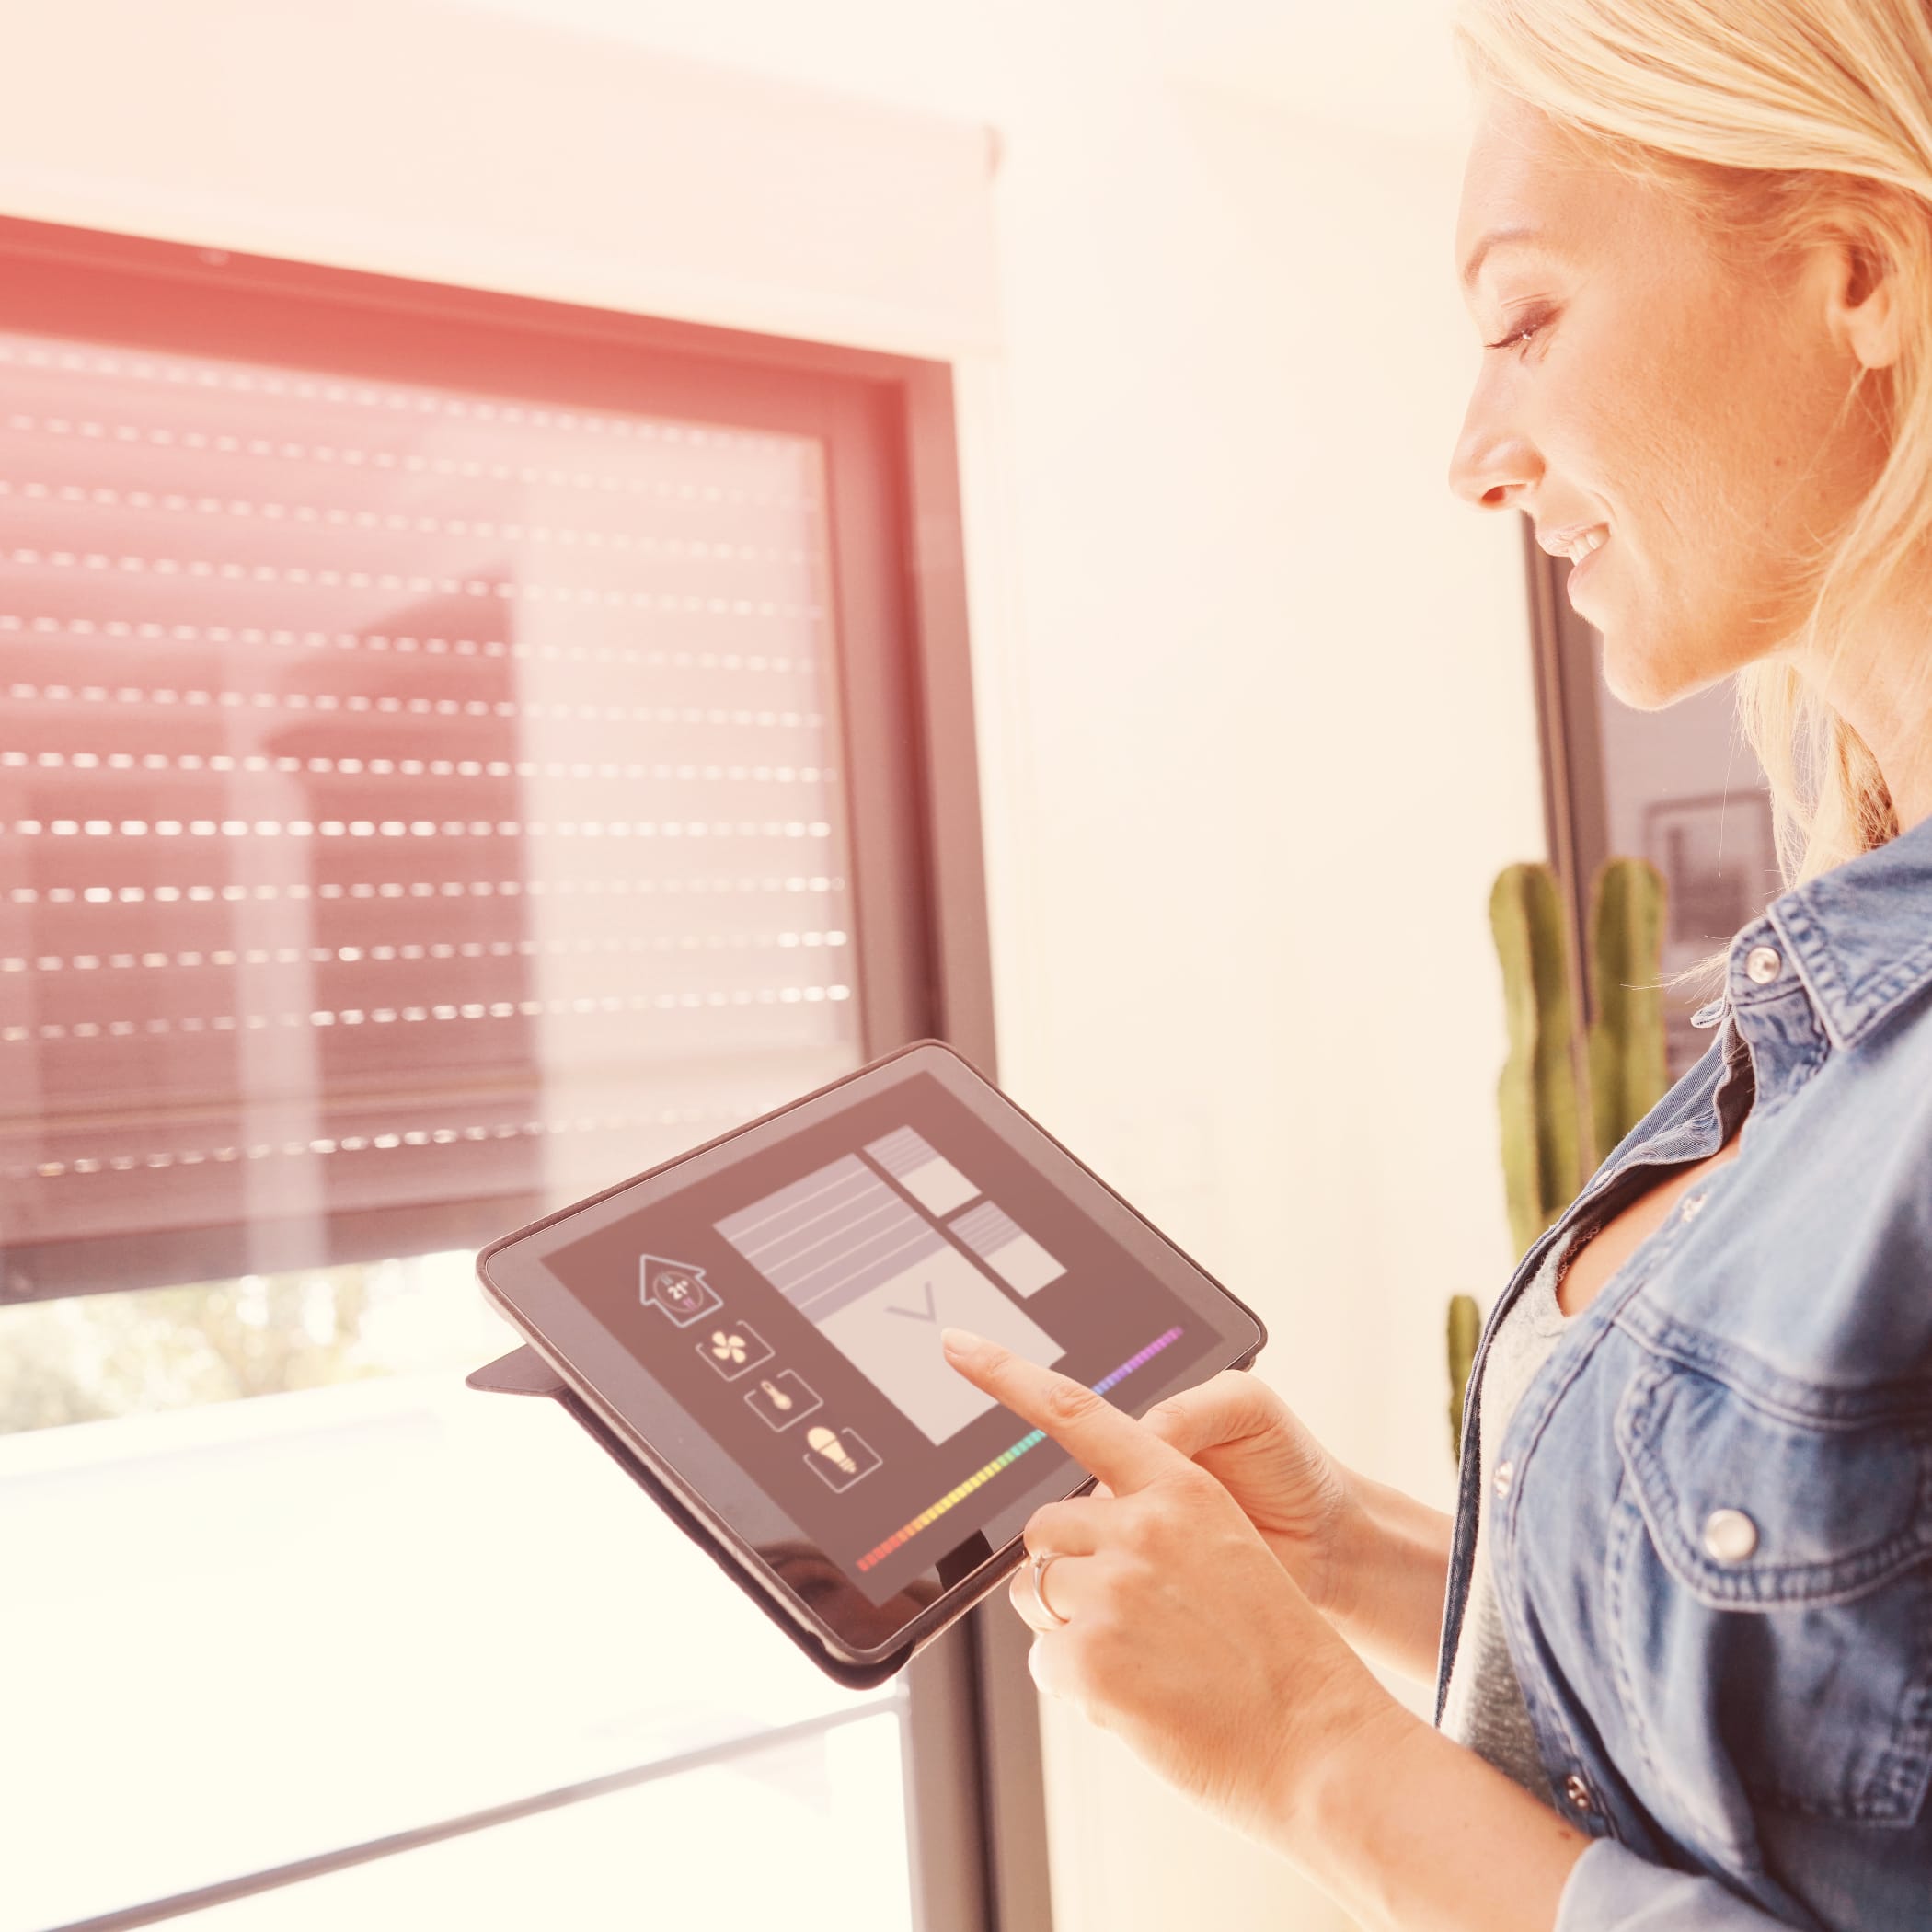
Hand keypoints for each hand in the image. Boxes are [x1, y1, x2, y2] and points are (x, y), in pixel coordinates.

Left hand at [941, 1327, 1391, 1838]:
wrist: (1319, 1740)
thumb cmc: (1274, 1655)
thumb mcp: (1226, 1550)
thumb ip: (1155, 1522)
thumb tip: (1084, 1534)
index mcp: (1181, 1487)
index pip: (1080, 1413)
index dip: (1008, 1375)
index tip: (959, 1345)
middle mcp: (1141, 1525)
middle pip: (1044, 1529)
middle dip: (1065, 1571)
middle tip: (1130, 1620)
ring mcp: (1111, 1589)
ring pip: (1035, 1595)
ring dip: (1067, 1629)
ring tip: (1143, 1662)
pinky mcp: (1087, 1654)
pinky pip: (1043, 1662)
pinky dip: (1078, 1687)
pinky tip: (1139, 1699)